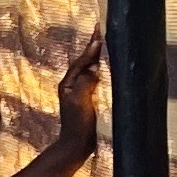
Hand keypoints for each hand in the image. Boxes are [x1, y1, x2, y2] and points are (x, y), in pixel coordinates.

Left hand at [55, 33, 106, 147]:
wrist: (77, 146)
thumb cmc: (77, 125)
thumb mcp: (80, 102)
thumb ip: (85, 83)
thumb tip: (94, 67)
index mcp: (68, 83)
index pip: (81, 61)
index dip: (91, 48)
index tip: (99, 34)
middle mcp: (72, 85)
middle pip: (85, 62)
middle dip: (93, 47)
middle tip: (101, 30)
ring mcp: (80, 93)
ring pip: (90, 69)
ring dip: (98, 56)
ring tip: (105, 42)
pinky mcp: (88, 100)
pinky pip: (96, 79)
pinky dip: (102, 70)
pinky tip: (108, 68)